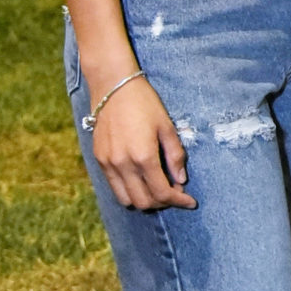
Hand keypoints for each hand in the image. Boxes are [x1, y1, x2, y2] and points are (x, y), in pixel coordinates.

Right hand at [92, 76, 195, 211]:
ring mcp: (108, 164)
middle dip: (163, 203)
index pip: (162, 192)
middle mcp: (124, 164)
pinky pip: (114, 187)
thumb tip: (181, 180)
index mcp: (144, 156)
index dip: (178, 201)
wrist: (113, 87)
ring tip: (158, 190)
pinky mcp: (99, 160)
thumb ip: (175, 156)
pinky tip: (141, 181)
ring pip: (127, 199)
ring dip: (145, 201)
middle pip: (144, 201)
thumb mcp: (167, 127)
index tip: (190, 202)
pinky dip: (129, 191)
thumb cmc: (145, 104)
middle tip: (175, 194)